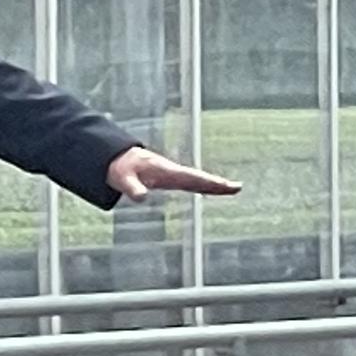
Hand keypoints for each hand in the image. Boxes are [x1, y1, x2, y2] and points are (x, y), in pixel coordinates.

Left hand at [106, 146, 241, 201]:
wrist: (117, 157)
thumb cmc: (121, 168)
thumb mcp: (123, 178)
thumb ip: (132, 188)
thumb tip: (141, 198)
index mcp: (165, 171)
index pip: (191, 177)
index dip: (209, 182)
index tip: (227, 185)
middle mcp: (172, 172)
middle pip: (199, 178)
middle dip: (217, 183)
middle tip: (238, 187)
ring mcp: (172, 174)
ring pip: (197, 179)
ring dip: (213, 184)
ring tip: (233, 188)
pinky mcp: (169, 178)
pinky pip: (190, 182)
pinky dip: (203, 185)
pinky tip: (213, 189)